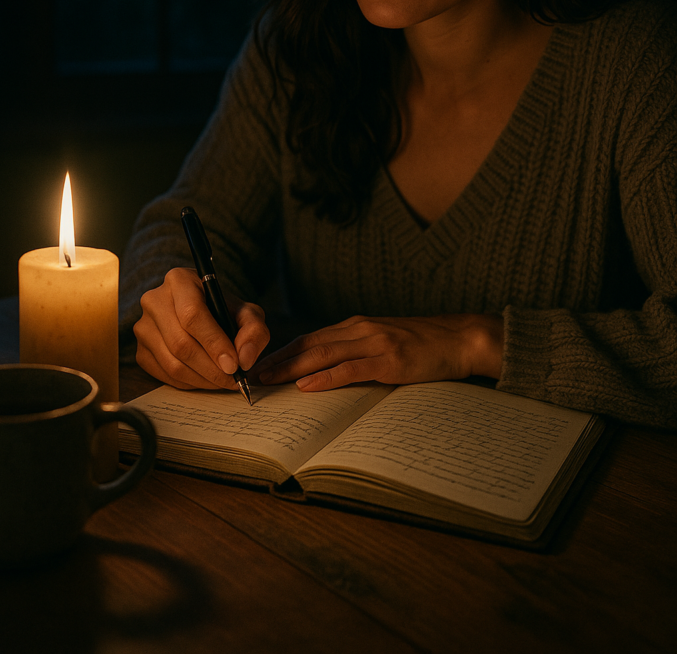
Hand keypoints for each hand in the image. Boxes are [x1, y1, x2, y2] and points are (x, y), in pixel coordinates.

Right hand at [134, 267, 269, 389]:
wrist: (200, 313)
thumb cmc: (222, 310)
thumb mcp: (245, 312)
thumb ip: (253, 330)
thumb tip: (244, 359)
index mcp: (179, 281)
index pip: (192, 315)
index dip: (214, 343)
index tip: (233, 365)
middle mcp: (154, 300)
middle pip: (181, 343)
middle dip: (211, 368)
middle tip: (233, 379)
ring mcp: (143, 327)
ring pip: (172, 363)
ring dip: (202, 379)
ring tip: (223, 380)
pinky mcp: (140, 350)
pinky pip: (165, 375)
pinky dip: (189, 383)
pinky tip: (205, 378)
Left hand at [254, 314, 502, 390]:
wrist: (460, 338)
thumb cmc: (423, 345)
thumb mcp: (384, 342)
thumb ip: (357, 352)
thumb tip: (326, 372)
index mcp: (357, 326)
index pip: (310, 338)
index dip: (282, 352)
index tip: (259, 365)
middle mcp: (360, 329)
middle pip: (309, 344)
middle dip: (278, 360)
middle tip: (251, 375)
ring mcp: (375, 343)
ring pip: (323, 353)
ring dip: (291, 368)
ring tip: (268, 379)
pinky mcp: (389, 360)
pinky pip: (351, 369)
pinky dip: (325, 377)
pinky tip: (307, 385)